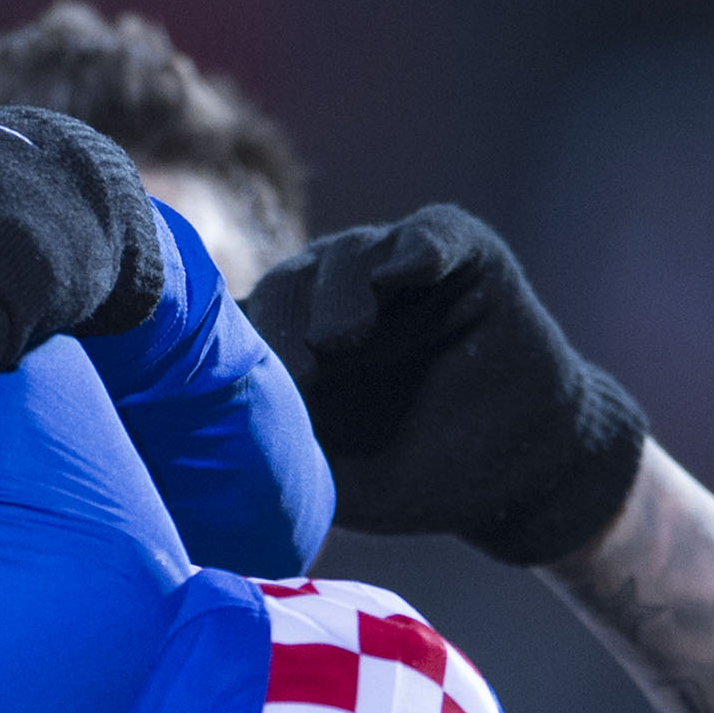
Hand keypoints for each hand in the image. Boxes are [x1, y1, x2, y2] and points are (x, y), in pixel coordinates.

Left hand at [239, 204, 649, 566]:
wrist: (512, 477)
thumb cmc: (411, 476)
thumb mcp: (332, 474)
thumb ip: (277, 449)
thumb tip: (201, 450)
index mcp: (291, 339)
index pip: (241, 323)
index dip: (227, 345)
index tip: (221, 384)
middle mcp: (333, 292)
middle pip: (287, 283)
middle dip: (281, 322)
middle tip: (293, 369)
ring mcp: (395, 267)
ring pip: (348, 255)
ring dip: (340, 292)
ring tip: (340, 338)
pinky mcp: (461, 252)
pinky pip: (430, 235)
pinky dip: (417, 247)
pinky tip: (407, 270)